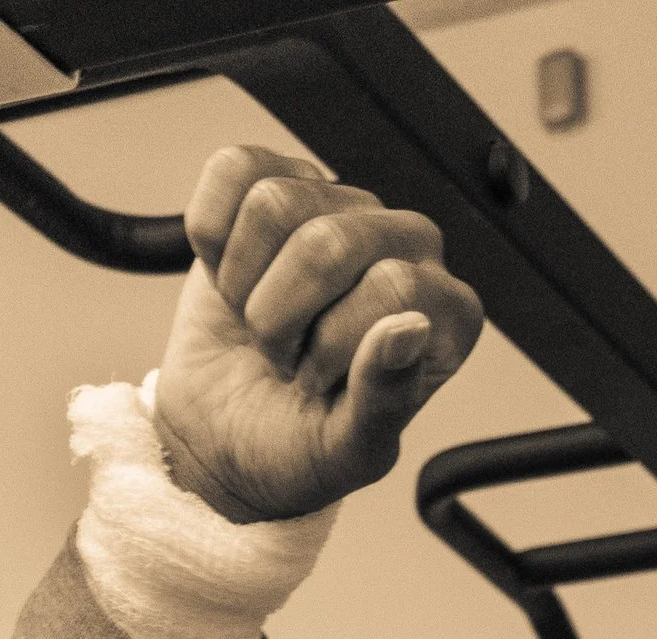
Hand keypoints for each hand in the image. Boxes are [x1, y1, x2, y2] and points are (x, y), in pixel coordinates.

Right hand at [153, 143, 482, 524]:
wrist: (224, 435)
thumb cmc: (298, 445)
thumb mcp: (348, 450)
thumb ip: (386, 399)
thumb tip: (408, 328)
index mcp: (445, 314)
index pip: (393, 286)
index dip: (332, 345)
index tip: (317, 384)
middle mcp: (408, 245)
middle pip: (328, 243)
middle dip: (280, 318)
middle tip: (280, 358)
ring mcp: (343, 203)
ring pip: (273, 205)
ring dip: (244, 285)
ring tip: (259, 322)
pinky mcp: (278, 178)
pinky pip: (233, 171)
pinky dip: (212, 238)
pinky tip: (231, 277)